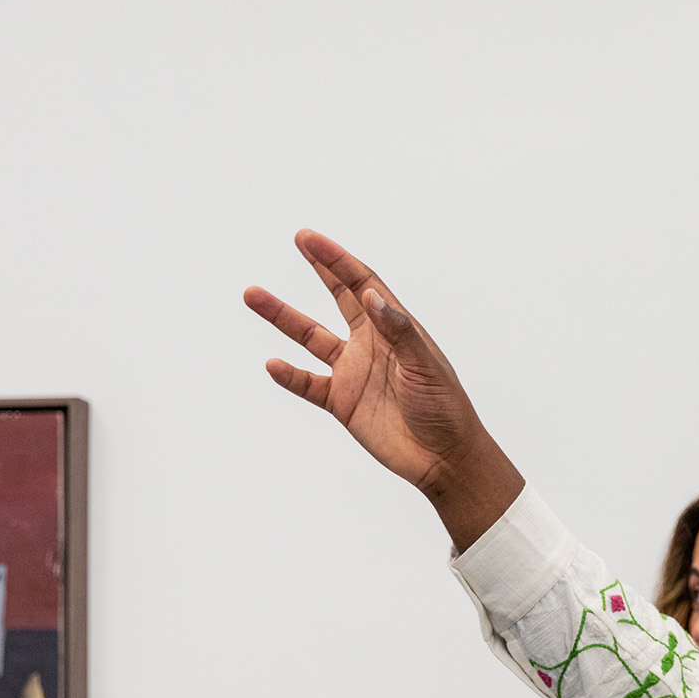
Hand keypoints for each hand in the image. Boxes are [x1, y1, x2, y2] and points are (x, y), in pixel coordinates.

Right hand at [246, 230, 523, 547]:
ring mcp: (354, 372)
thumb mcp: (425, 366)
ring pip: (310, 337)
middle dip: (320, 268)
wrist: (443, 458)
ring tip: (253, 294)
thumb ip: (399, 332)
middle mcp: (371, 344)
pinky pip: (308, 384)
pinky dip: (289, 374)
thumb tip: (371, 296)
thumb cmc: (445, 408)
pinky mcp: (342, 402)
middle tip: (299, 240)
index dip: (337, 260)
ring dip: (283, 317)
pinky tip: (273, 363)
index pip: (363, 284)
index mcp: (395, 329)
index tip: (310, 239)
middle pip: (339, 296)